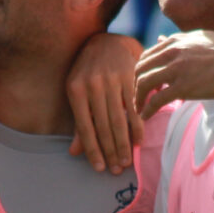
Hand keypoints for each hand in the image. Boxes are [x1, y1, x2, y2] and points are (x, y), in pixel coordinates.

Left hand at [66, 32, 145, 172]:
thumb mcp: (78, 93)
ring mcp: (111, 81)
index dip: (92, 150)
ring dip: (124, 144)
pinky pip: (133, 107)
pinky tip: (138, 141)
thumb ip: (79, 123)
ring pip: (118, 119)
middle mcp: (92, 85)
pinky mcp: (129, 77)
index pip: (84, 127)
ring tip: (127, 161)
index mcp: (75, 90)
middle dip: (110, 151)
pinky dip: (136, 126)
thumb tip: (74, 152)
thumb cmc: (88, 72)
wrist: (107, 42)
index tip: (99, 168)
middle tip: (116, 170)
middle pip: (102, 126)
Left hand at [135, 31, 213, 114]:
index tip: (143, 83)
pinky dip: (147, 110)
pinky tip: (146, 117)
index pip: (147, 55)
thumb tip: (160, 38)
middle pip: (140, 68)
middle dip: (135, 85)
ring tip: (140, 110)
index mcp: (177, 40)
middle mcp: (173, 51)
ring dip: (138, 99)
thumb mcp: (201, 39)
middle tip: (138, 98)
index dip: (141, 71)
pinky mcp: (184, 86)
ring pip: (144, 84)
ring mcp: (177, 68)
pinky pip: (157, 100)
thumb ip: (179, 41)